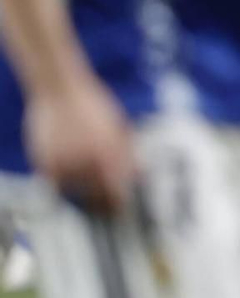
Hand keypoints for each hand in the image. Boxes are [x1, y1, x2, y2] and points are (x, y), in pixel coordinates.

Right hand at [26, 74, 134, 213]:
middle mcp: (87, 162)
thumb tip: (138, 175)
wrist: (60, 89)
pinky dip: (61, 182)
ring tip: (84, 174)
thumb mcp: (119, 127)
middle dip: (101, 202)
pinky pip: (54, 184)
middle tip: (104, 204)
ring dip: (81, 189)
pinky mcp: (44, 163)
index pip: (116, 193)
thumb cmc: (95, 106)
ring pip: (74, 192)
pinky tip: (68, 169)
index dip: (119, 203)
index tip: (120, 209)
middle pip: (95, 197)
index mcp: (110, 154)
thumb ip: (128, 153)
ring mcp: (64, 163)